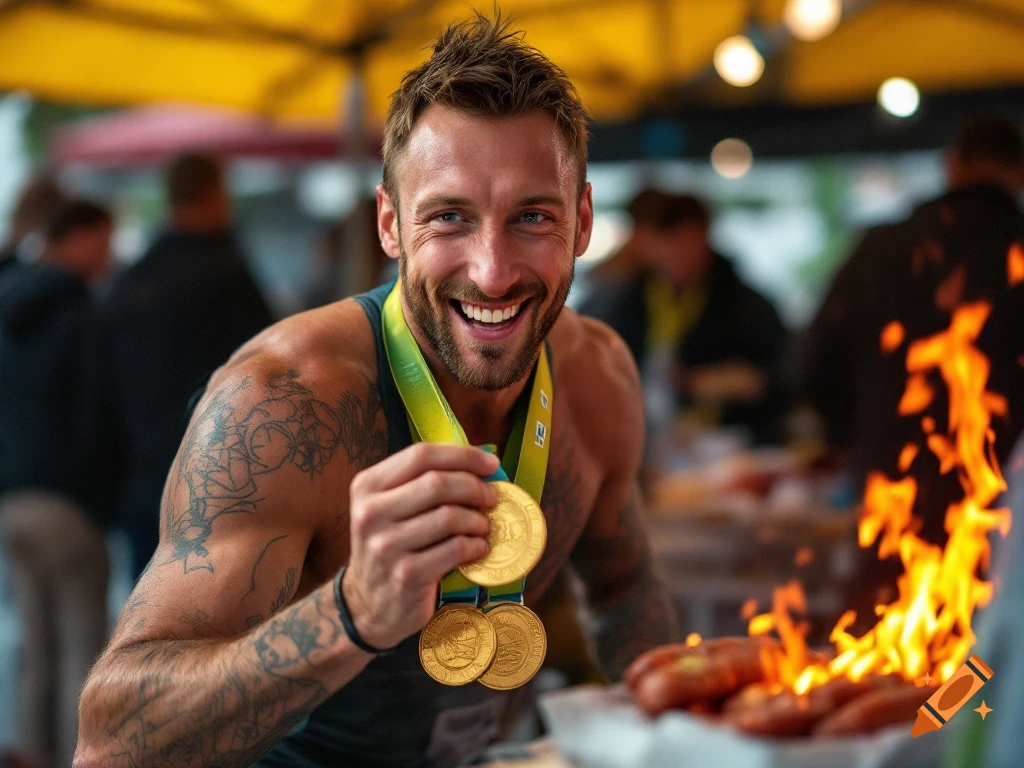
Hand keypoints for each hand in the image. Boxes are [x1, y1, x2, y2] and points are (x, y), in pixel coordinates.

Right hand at [342, 443, 497, 648]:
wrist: (366, 605)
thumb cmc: (389, 547)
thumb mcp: (388, 509)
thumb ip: (421, 482)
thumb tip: (481, 462)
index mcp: (367, 487)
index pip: (421, 455)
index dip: (462, 455)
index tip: (491, 463)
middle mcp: (371, 513)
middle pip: (438, 483)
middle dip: (474, 487)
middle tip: (490, 498)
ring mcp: (386, 545)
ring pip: (450, 516)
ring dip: (477, 520)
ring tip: (482, 526)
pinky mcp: (407, 574)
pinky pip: (456, 549)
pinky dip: (475, 545)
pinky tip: (477, 548)